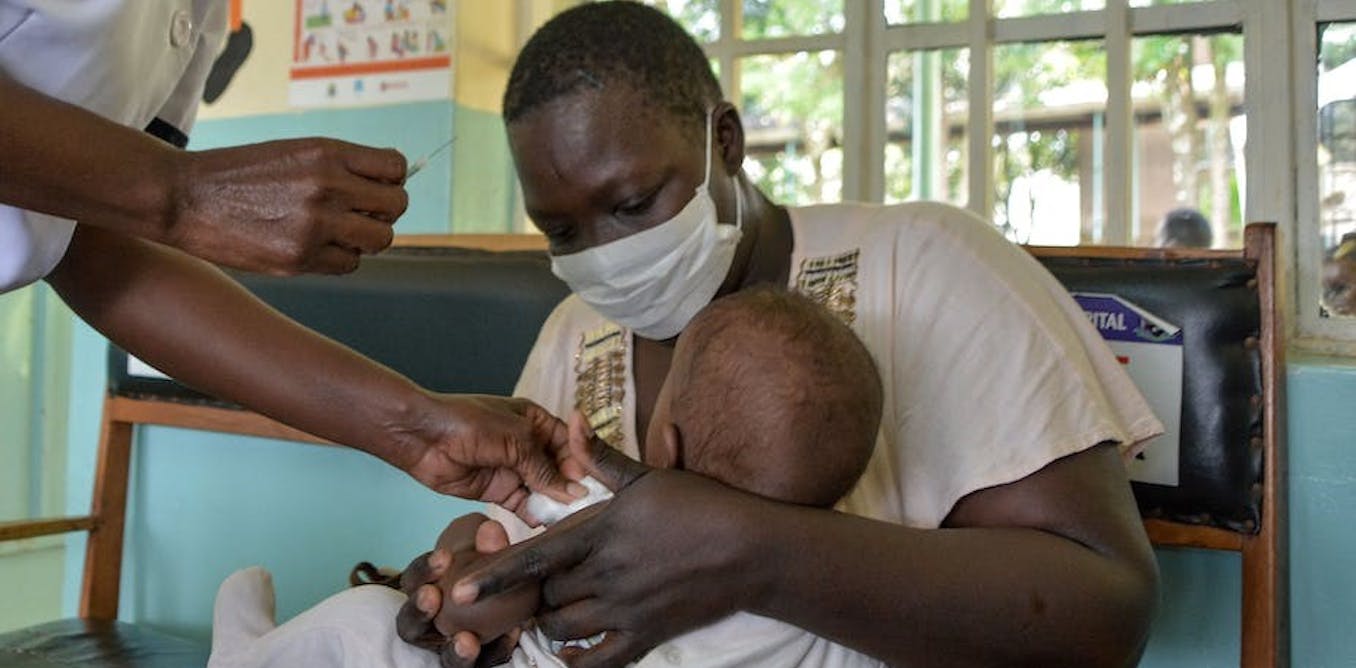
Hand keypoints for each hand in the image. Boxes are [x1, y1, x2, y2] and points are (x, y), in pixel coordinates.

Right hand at [168, 138, 408, 273]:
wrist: (184, 197)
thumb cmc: (241, 173)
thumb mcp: (294, 151)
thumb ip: (341, 165)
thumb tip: (390, 183)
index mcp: (327, 153)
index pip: (395, 167)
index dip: (390, 180)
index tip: (375, 187)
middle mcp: (327, 186)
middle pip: (396, 206)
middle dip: (384, 211)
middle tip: (361, 213)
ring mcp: (315, 225)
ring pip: (379, 239)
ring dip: (366, 238)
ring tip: (338, 231)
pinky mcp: (300, 258)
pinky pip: (349, 264)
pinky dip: (340, 258)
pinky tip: (315, 246)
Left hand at [397, 394, 582, 511]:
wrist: (422, 437)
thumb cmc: (470, 424)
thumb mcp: (516, 440)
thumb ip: (545, 468)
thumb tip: (575, 493)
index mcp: (537, 422)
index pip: (570, 445)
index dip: (583, 465)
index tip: (595, 487)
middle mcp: (530, 446)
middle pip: (560, 471)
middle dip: (572, 489)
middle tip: (587, 512)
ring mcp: (515, 470)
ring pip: (544, 491)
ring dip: (556, 505)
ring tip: (572, 523)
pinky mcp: (500, 491)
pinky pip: (524, 505)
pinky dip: (536, 516)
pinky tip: (548, 528)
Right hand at [397, 515, 520, 667]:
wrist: (515, 599)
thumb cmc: (489, 573)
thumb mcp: (488, 553)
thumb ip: (489, 544)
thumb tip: (490, 530)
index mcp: (425, 592)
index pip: (412, 581)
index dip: (423, 570)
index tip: (444, 557)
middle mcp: (430, 626)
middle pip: (410, 626)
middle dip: (418, 611)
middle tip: (431, 596)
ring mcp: (451, 648)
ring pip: (444, 658)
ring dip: (453, 651)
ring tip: (466, 641)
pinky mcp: (478, 662)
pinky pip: (485, 663)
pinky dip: (496, 650)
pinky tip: (512, 635)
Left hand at [450, 434, 761, 667]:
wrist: (752, 550)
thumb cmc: (700, 505)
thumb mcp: (647, 476)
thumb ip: (601, 456)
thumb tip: (571, 418)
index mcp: (602, 533)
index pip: (536, 558)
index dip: (495, 575)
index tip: (460, 588)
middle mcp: (608, 575)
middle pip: (547, 595)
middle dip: (533, 594)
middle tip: (528, 589)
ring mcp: (627, 610)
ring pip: (565, 628)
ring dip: (551, 623)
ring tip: (549, 612)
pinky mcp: (648, 635)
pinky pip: (600, 661)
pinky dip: (577, 662)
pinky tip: (567, 656)